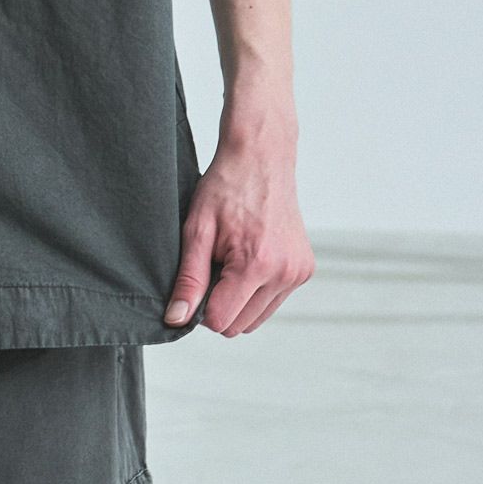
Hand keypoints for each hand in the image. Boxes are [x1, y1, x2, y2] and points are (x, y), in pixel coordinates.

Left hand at [161, 131, 315, 335]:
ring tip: (231, 260)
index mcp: (256, 264)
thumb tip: (176, 319)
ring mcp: (298, 273)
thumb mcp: (197, 229)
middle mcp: (284, 273)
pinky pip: (273, 301)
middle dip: (220, 304)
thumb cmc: (226, 187)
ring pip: (257, 318)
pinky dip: (257, 291)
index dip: (201, 306)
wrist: (260, 158)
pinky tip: (248, 259)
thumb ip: (188, 279)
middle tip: (213, 264)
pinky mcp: (305, 270)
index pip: (221, 321)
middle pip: (240, 325)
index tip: (197, 278)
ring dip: (239, 300)